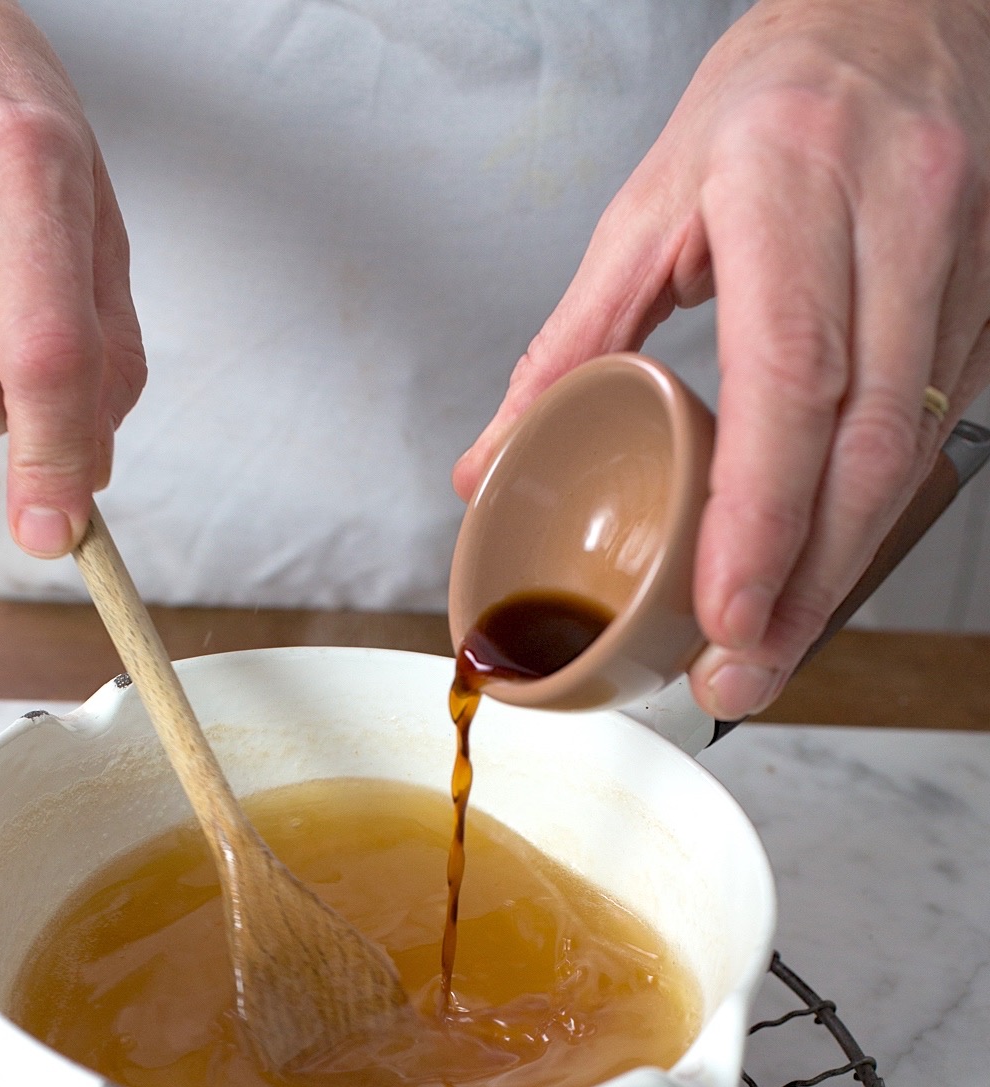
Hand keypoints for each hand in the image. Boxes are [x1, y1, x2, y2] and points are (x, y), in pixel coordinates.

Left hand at [453, 0, 989, 717]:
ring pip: (910, 452)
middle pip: (863, 444)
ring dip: (840, 569)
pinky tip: (826, 568)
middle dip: (803, 583)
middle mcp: (899, 218)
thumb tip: (490, 460)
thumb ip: (571, 340)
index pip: (790, 379)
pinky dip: (875, 515)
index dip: (761, 513)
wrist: (904, 12)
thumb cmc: (772, 101)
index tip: (724, 609)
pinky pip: (936, 430)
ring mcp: (964, 260)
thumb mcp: (650, 203)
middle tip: (741, 674)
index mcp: (792, 186)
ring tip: (772, 650)